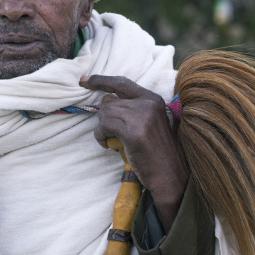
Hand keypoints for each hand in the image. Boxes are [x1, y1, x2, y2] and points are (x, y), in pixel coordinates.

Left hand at [80, 75, 188, 231]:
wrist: (169, 175)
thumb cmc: (155, 151)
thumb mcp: (148, 122)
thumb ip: (130, 108)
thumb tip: (105, 99)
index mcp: (152, 99)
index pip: (121, 83)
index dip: (101, 80)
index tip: (84, 81)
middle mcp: (148, 104)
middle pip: (109, 101)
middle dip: (104, 118)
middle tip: (109, 134)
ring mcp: (141, 117)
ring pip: (105, 113)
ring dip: (101, 129)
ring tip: (110, 141)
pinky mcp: (133, 132)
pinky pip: (104, 126)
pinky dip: (100, 136)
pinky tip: (108, 145)